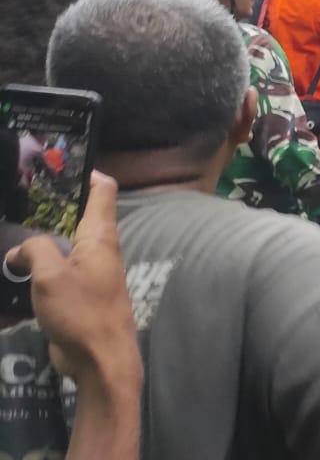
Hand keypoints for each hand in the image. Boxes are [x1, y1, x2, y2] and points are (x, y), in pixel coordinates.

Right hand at [5, 173, 139, 381]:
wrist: (101, 360)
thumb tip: (19, 250)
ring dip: (41, 240)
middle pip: (79, 217)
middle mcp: (100, 250)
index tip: (59, 166)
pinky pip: (58, 271)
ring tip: (11, 230)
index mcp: (101, 237)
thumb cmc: (81, 312)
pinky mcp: (80, 294)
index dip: (86, 174)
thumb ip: (33, 250)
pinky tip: (16, 268)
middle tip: (20, 200)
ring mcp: (92, 273)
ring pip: (64, 246)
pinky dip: (39, 266)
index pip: (102, 191)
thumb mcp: (50, 275)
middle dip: (51, 208)